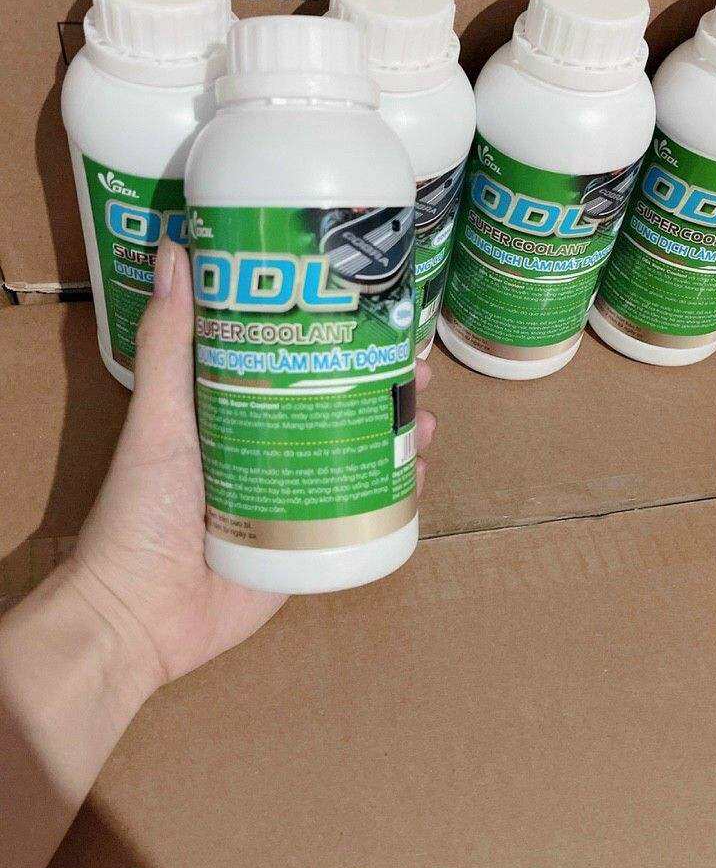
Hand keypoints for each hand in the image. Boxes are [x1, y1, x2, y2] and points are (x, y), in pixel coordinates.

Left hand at [69, 238, 437, 698]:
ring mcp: (292, 499)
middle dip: (385, 387)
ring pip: (359, 456)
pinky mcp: (309, 546)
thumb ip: (169, 342)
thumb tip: (176, 250)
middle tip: (418, 372)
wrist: (140, 617)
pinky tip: (417, 476)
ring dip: (398, 435)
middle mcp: (268, 449)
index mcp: (234, 413)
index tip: (378, 314)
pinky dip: (395, 494)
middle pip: (340, 406)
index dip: (341, 338)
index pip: (298, 362)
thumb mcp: (158, 418)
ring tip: (424, 423)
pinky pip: (361, 514)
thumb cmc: (139, 511)